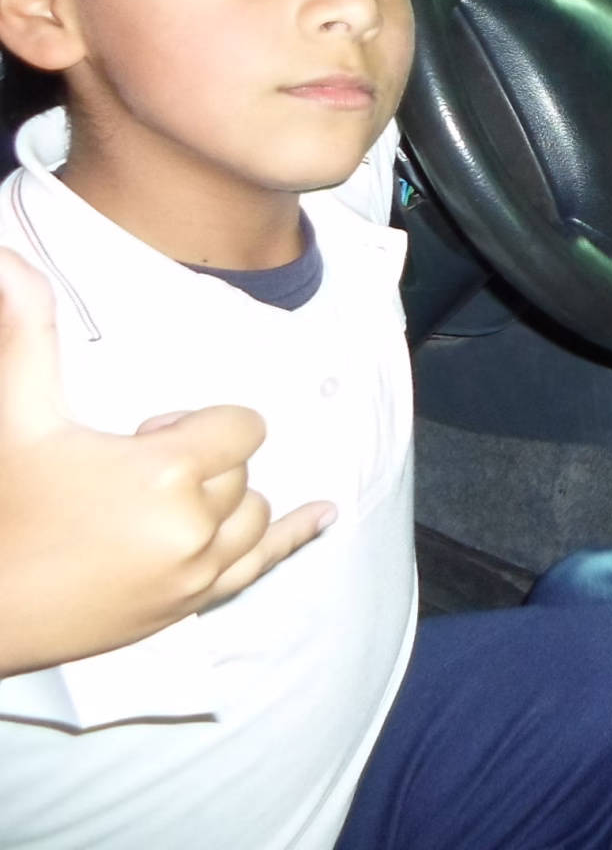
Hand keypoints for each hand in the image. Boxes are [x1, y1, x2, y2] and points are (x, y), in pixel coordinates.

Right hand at [0, 248, 331, 675]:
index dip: (195, 425)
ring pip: (253, 513)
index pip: (240, 426)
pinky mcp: (189, 606)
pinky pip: (262, 566)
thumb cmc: (2, 514)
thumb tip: (11, 260)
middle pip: (241, 470)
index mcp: (165, 474)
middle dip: (198, 462)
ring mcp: (195, 574)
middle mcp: (192, 528)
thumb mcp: (19, 417)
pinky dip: (294, 538)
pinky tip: (323, 516)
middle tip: (128, 473)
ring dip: (221, 499)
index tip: (143, 436)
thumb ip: (27, 331)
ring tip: (159, 500)